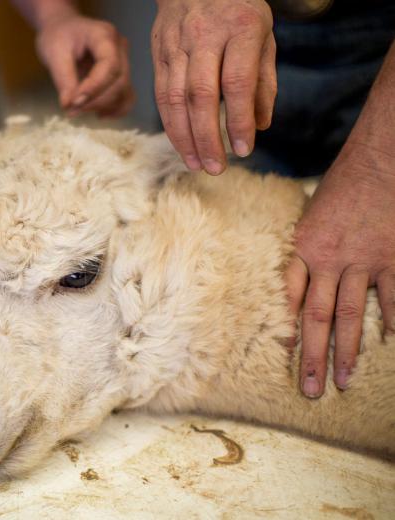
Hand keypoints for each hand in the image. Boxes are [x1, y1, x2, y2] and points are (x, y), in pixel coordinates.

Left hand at [36, 12, 133, 117]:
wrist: (62, 30)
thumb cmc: (57, 37)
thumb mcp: (54, 54)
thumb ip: (63, 79)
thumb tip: (70, 106)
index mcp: (105, 36)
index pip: (110, 64)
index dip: (95, 87)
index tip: (74, 102)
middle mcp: (120, 48)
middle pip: (119, 81)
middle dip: (96, 101)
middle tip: (71, 110)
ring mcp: (124, 62)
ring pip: (124, 92)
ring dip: (103, 107)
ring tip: (79, 111)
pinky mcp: (121, 76)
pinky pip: (126, 97)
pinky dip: (115, 110)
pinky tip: (98, 115)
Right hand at [151, 0, 275, 173]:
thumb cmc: (237, 12)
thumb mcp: (264, 36)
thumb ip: (263, 81)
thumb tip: (260, 125)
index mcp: (240, 29)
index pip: (237, 82)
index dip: (238, 120)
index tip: (243, 150)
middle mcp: (204, 36)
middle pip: (200, 95)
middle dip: (207, 137)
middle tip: (217, 168)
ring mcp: (177, 45)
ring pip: (174, 98)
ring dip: (184, 137)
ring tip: (196, 163)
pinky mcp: (158, 54)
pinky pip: (160, 95)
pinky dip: (170, 124)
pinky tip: (181, 144)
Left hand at [285, 143, 394, 396]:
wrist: (381, 159)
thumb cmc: (344, 184)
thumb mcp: (313, 215)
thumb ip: (309, 249)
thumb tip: (303, 278)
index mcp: (304, 249)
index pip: (292, 298)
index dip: (289, 329)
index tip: (286, 357)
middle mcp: (329, 261)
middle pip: (318, 319)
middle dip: (313, 357)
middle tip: (311, 390)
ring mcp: (363, 262)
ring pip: (352, 317)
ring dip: (348, 352)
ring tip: (344, 381)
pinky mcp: (393, 258)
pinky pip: (392, 297)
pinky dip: (392, 320)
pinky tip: (390, 343)